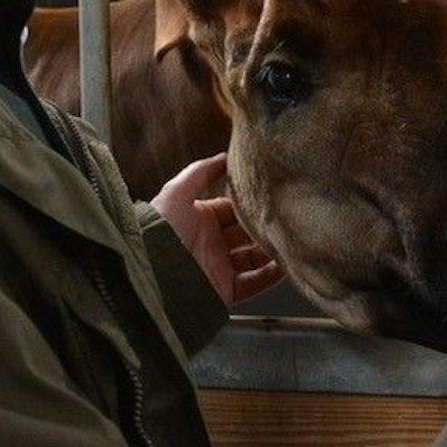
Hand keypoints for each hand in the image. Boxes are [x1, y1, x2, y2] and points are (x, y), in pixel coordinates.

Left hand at [151, 154, 281, 305]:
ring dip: (273, 249)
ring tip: (293, 239)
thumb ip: (200, 173)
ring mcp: (219, 266)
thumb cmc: (160, 230)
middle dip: (264, 225)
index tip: (272, 194)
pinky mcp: (226, 290)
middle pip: (246, 232)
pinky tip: (287, 264)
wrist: (152, 273)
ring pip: (255, 257)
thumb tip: (224, 157)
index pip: (231, 207)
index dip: (249, 202)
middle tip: (287, 216)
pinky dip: (272, 275)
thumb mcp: (176, 193)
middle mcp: (211, 242)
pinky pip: (255, 282)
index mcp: (199, 219)